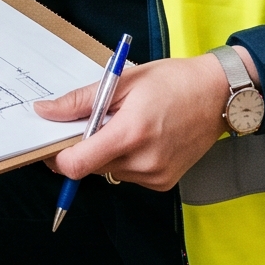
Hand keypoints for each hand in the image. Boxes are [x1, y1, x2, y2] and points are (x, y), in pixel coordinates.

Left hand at [36, 49, 246, 190]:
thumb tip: (45, 112)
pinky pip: (128, 175)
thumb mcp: (123, 81)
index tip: (54, 143)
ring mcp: (155, 176)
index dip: (58, 156)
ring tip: (129, 125)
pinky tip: (144, 138)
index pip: (76, 164)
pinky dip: (126, 159)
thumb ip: (80, 101)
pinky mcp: (163, 183)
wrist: (218, 95)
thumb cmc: (174, 82)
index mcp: (130, 133)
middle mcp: (143, 161)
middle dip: (85, 147)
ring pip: (108, 171)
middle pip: (90, 168)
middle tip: (99, 121)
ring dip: (107, 153)